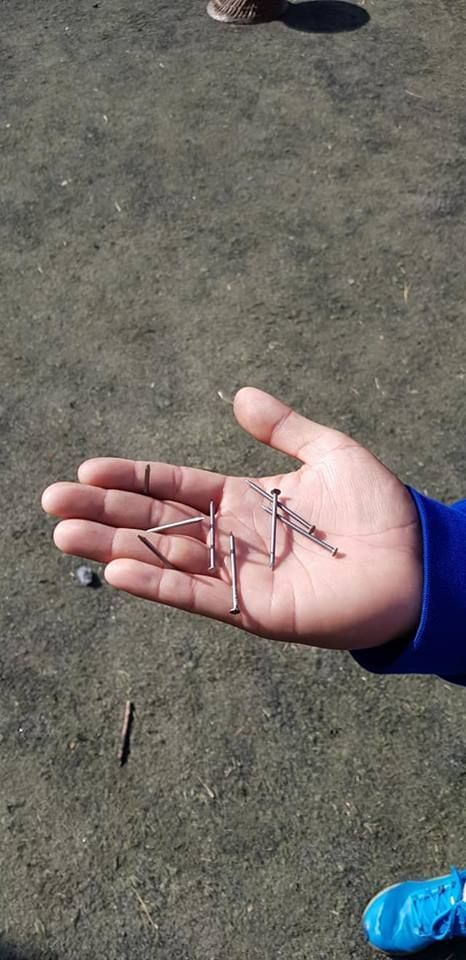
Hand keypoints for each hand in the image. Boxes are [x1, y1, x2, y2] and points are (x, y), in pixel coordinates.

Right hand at [41, 387, 421, 649]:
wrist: (418, 560)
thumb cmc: (378, 507)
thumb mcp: (330, 451)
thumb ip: (284, 427)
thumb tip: (239, 395)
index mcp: (243, 500)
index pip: (173, 486)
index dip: (132, 477)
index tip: (87, 469)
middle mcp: (232, 538)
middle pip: (155, 522)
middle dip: (104, 512)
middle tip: (52, 502)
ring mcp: (239, 576)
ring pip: (164, 558)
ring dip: (113, 548)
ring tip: (64, 536)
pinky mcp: (254, 611)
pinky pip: (198, 594)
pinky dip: (158, 583)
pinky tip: (118, 570)